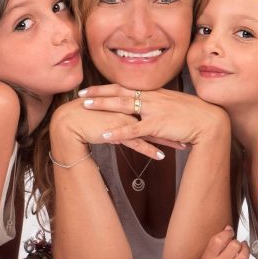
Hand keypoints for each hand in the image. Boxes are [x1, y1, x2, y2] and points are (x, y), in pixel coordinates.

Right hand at [50, 97, 172, 159]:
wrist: (68, 121)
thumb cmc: (85, 116)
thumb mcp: (107, 112)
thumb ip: (119, 114)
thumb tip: (127, 119)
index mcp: (125, 101)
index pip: (150, 107)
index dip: (166, 113)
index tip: (180, 118)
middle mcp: (126, 108)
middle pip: (155, 116)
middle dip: (173, 124)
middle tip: (188, 130)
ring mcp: (123, 119)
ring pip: (150, 130)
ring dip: (167, 139)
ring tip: (182, 146)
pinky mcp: (117, 132)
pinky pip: (137, 142)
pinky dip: (150, 150)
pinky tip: (162, 157)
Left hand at [79, 84, 228, 147]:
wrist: (210, 121)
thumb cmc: (195, 114)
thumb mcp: (175, 104)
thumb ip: (160, 104)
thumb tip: (150, 106)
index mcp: (155, 93)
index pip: (127, 87)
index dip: (109, 87)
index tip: (94, 87)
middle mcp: (152, 97)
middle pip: (120, 92)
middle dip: (99, 92)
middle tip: (81, 93)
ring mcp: (154, 110)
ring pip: (123, 106)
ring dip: (103, 105)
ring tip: (86, 106)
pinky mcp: (157, 125)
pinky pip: (133, 129)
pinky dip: (118, 131)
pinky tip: (104, 135)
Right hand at [194, 227, 257, 258]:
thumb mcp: (205, 257)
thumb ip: (216, 243)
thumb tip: (228, 228)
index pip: (219, 240)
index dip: (227, 233)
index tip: (229, 233)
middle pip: (233, 246)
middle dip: (236, 242)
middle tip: (234, 244)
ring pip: (243, 256)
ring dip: (245, 249)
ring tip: (243, 248)